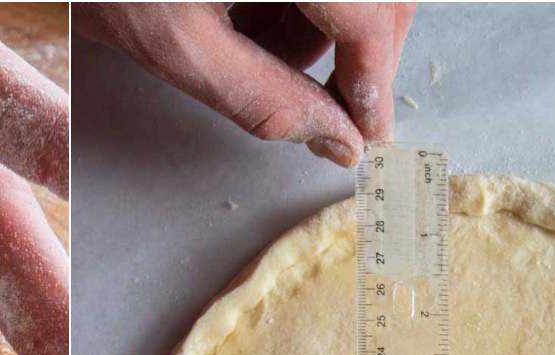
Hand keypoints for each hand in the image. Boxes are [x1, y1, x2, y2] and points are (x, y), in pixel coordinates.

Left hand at [74, 3, 413, 165]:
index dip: (375, 84)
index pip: (373, 17)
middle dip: (355, 53)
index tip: (366, 134)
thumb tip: (335, 141)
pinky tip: (249, 7)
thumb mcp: (180, 45)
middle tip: (318, 102)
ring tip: (250, 39)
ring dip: (324, 22)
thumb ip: (264, 101)